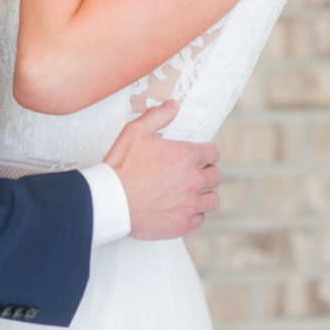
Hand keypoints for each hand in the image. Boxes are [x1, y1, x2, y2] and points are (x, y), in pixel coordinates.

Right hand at [103, 101, 220, 239]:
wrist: (112, 200)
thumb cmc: (122, 166)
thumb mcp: (135, 131)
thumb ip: (157, 116)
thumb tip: (173, 105)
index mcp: (187, 156)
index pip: (213, 153)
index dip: (206, 153)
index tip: (199, 156)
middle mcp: (194, 180)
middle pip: (216, 176)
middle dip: (207, 173)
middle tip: (194, 174)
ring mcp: (190, 204)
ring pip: (212, 200)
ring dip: (204, 195)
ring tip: (192, 194)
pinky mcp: (182, 223)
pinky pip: (200, 219)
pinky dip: (193, 215)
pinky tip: (182, 210)